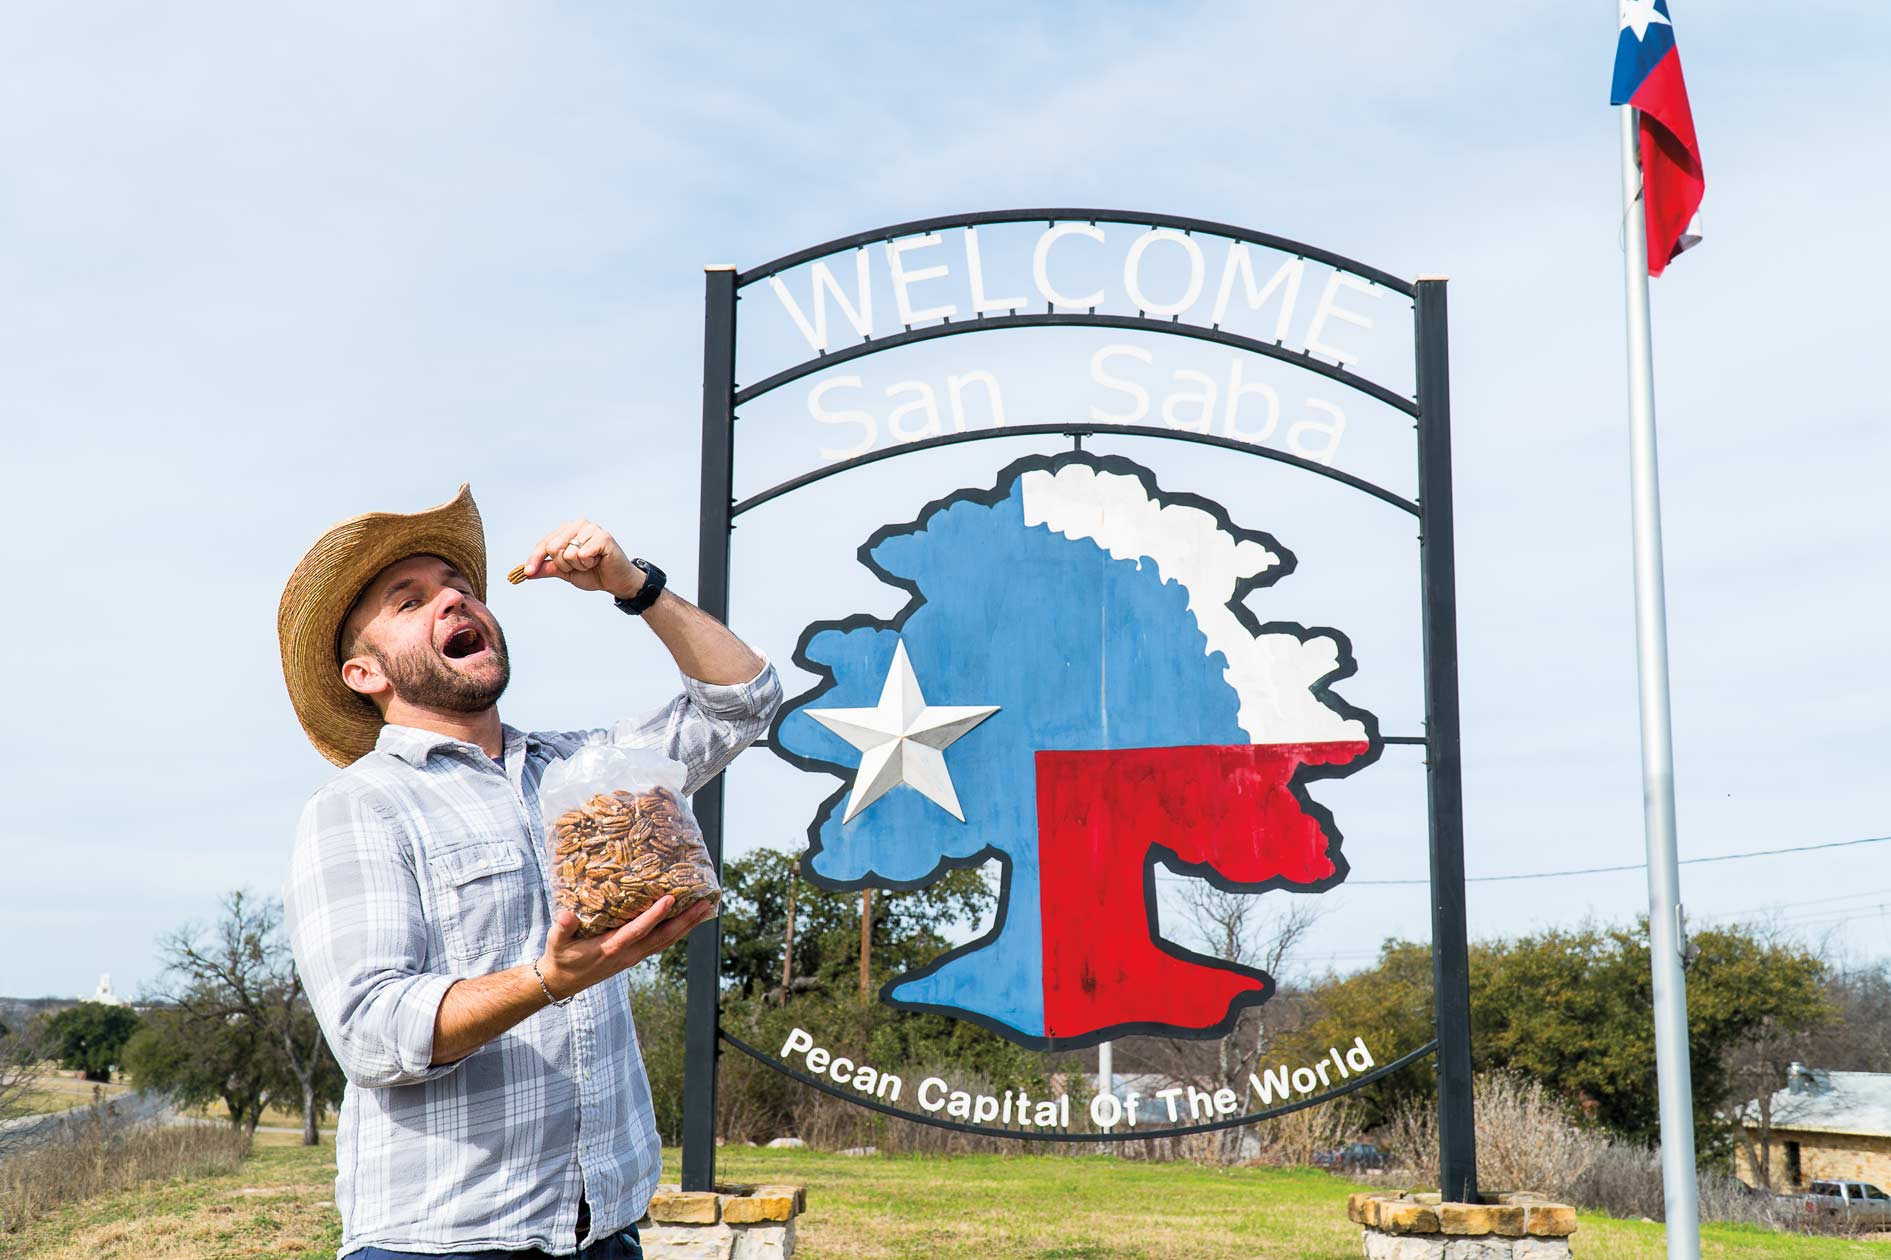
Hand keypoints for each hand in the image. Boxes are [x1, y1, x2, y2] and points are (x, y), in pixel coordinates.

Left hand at [519, 519, 644, 598]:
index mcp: (567, 530)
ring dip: (579, 565)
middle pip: (553, 547)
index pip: (544, 543)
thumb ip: (548, 568)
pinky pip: (583, 554)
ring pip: (568, 552)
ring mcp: (591, 528)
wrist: (616, 582)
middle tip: (580, 565)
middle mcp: (578, 525)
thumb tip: (526, 572)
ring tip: (591, 562)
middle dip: (564, 564)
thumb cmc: (593, 573)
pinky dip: (589, 563)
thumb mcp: (565, 572)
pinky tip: (598, 560)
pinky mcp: (603, 537)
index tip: (528, 572)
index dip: (535, 559)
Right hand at [536, 897, 715, 1001]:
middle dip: (685, 920)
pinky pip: (661, 943)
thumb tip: (566, 914)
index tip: (670, 899)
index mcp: (612, 948)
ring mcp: (634, 957)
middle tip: (705, 904)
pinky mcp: (634, 956)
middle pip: (663, 937)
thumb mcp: (557, 943)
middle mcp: (629, 954)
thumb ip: (563, 928)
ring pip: (666, 941)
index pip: (638, 931)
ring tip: (704, 909)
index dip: (655, 915)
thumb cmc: (561, 958)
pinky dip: (676, 931)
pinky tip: (686, 921)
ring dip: (686, 925)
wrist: (563, 982)